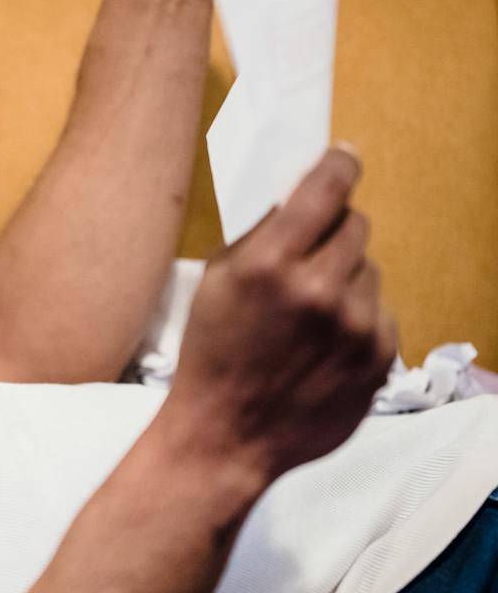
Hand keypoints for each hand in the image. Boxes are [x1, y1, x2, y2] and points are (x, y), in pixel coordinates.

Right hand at [167, 145, 397, 483]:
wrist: (227, 435)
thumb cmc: (212, 353)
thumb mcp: (215, 281)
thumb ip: (260, 235)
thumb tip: (299, 193)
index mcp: (271, 262)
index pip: (326, 188)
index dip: (339, 165)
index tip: (343, 157)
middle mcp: (320, 288)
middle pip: (355, 225)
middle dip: (333, 232)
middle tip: (308, 256)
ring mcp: (357, 325)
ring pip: (369, 269)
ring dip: (345, 278)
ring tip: (310, 313)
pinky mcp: (380, 356)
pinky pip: (380, 311)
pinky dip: (358, 318)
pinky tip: (324, 343)